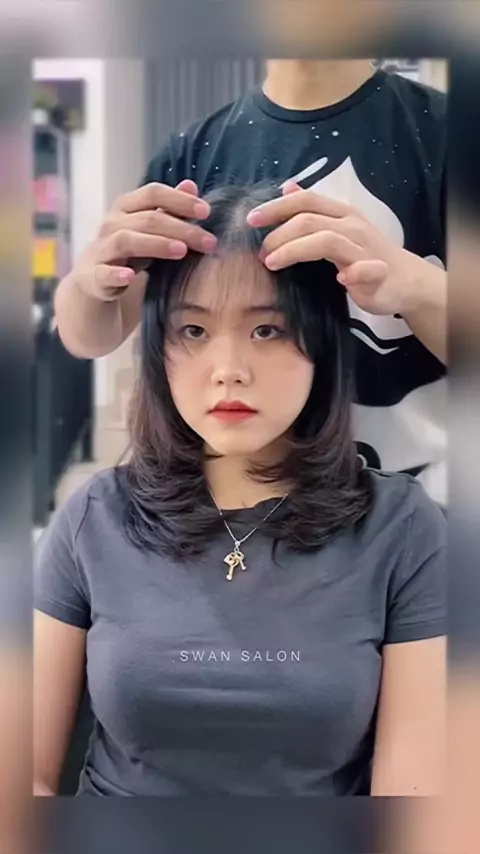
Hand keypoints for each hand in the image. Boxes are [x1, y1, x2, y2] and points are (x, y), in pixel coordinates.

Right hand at [73, 180, 216, 301]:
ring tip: (182, 251)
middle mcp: (111, 224)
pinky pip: (104, 273)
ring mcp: (101, 249)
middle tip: (209, 241)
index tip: (206, 211)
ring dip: (156, 244)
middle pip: (147, 219)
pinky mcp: (95, 276)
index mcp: (126, 208)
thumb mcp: (149, 230)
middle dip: (181, 228)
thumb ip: (168, 209)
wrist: (93, 283)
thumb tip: (191, 186)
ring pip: (126, 241)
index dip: (179, 199)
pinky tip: (130, 277)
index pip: (152, 193)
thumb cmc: (128, 252)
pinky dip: (116, 274)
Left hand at [247, 182, 428, 316]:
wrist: (406, 280)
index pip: (305, 201)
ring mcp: (365, 249)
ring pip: (327, 241)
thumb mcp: (339, 225)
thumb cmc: (368, 254)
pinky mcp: (377, 273)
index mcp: (341, 213)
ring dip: (295, 250)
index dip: (276, 207)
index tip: (250, 219)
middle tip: (259, 251)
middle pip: (309, 220)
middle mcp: (352, 227)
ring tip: (272, 263)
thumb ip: (313, 209)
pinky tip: (340, 281)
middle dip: (279, 233)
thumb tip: (287, 187)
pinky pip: (364, 270)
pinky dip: (352, 274)